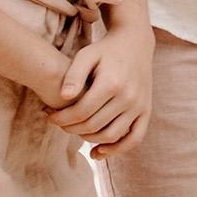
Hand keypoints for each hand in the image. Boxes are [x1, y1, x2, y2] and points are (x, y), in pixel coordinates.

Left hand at [49, 25, 153, 158]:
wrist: (135, 43)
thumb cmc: (105, 50)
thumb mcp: (86, 55)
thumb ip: (73, 75)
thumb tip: (63, 98)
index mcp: (112, 83)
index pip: (81, 112)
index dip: (62, 118)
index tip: (50, 117)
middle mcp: (129, 96)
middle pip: (94, 125)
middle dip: (71, 128)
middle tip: (59, 124)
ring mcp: (140, 105)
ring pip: (111, 135)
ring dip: (89, 138)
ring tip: (76, 131)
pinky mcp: (146, 110)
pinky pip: (135, 138)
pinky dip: (117, 149)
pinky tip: (98, 152)